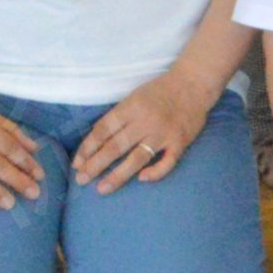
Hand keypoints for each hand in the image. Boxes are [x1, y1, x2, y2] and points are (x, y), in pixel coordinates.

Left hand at [72, 68, 222, 193]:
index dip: (88, 148)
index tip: (77, 163)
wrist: (194, 83)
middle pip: (115, 147)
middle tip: (81, 180)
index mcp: (131, 107)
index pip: (103, 130)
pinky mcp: (180, 142)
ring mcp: (163, 133)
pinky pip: (167, 163)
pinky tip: (142, 179)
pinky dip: (155, 173)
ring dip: (117, 175)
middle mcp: (145, 121)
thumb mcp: (134, 96)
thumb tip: (97, 142)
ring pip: (137, 158)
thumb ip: (119, 117)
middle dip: (95, 165)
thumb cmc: (160, 90)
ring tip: (101, 188)